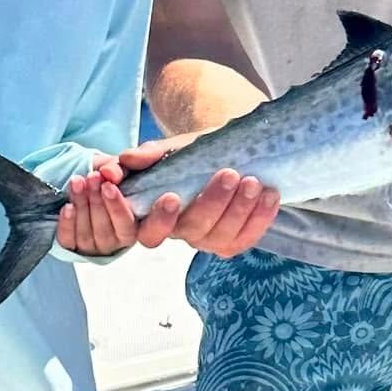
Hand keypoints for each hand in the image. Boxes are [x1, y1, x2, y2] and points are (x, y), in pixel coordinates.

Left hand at [56, 160, 140, 256]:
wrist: (87, 184)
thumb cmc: (108, 179)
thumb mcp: (118, 170)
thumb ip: (119, 170)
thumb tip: (109, 173)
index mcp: (134, 227)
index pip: (127, 225)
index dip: (118, 208)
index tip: (108, 186)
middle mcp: (115, 242)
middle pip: (105, 230)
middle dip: (96, 200)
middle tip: (91, 177)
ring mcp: (93, 247)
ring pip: (86, 235)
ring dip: (81, 205)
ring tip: (77, 182)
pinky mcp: (74, 248)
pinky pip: (69, 241)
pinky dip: (67, 224)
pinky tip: (67, 207)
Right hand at [113, 134, 280, 255]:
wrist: (224, 153)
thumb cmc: (191, 155)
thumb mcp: (170, 149)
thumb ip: (148, 155)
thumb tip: (122, 162)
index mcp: (156, 214)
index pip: (148, 230)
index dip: (158, 218)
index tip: (171, 195)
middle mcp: (179, 231)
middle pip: (191, 230)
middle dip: (211, 203)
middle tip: (230, 174)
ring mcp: (207, 239)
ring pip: (220, 236)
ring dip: (240, 209)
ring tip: (253, 181)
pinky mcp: (232, 241)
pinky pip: (246, 237)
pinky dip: (261, 218)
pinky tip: (270, 194)